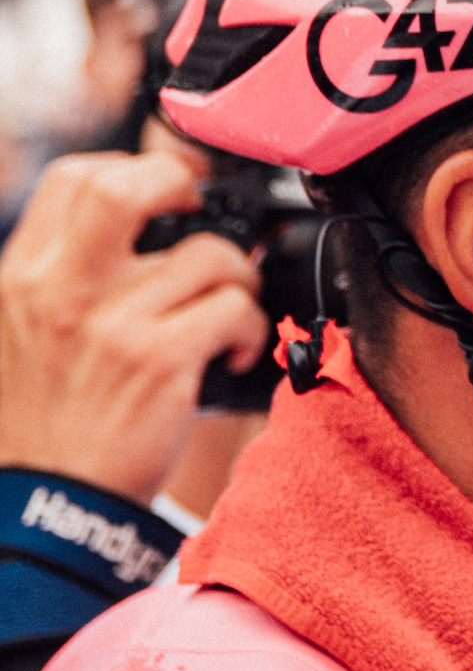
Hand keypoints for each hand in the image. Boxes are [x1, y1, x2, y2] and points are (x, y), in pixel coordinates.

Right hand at [0, 151, 267, 500]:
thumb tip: (148, 234)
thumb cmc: (47, 420)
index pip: (76, 178)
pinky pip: (233, 311)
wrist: (46, 502)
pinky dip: (249, 329)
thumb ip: (69, 278)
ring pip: (209, 255)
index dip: (138, 167)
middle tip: (208, 221)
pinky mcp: (157, 360)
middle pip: (127, 187)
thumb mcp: (24, 331)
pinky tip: (232, 354)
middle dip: (185, 188)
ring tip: (229, 311)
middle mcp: (60, 288)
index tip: (172, 189)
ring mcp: (110, 322)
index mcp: (24, 273)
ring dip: (238, 280)